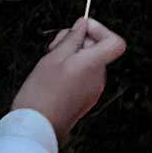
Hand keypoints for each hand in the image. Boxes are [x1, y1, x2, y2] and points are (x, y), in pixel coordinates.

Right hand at [11, 17, 126, 143]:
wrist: (36, 127)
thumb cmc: (41, 95)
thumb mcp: (53, 57)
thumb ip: (72, 38)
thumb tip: (83, 25)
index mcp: (94, 66)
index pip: (115, 42)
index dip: (100, 30)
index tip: (81, 28)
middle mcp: (98, 79)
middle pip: (98, 49)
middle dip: (78, 42)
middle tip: (56, 46)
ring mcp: (92, 90)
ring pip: (89, 61)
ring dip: (72, 55)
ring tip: (51, 62)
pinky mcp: (85, 99)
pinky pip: (84, 75)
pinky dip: (71, 69)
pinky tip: (53, 74)